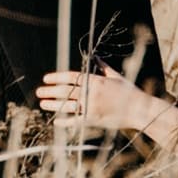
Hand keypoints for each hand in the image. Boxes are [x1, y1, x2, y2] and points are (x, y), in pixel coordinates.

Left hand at [36, 63, 163, 131]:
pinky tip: (56, 121)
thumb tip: (94, 56)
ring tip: (42, 104)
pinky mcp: (93, 120)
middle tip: (38, 91)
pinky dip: (65, 122)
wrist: (139, 110)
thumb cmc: (129, 92)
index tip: (46, 78)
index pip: (71, 77)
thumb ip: (103, 67)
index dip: (57, 77)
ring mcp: (92, 107)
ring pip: (67, 106)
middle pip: (66, 91)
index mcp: (96, 81)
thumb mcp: (116, 76)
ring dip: (53, 105)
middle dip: (50, 91)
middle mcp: (92, 93)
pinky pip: (75, 121)